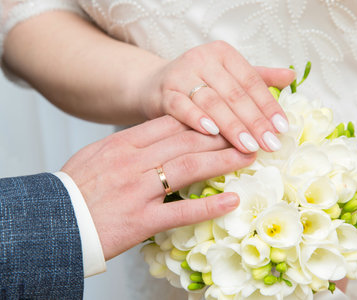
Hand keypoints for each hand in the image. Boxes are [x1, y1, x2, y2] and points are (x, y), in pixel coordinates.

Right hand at [61, 116, 255, 259]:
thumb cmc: (76, 187)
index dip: (203, 119)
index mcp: (123, 143)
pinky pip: (181, 211)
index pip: (171, 124)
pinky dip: (209, 206)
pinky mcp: (141, 220)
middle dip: (222, 135)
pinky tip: (232, 201)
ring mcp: (138, 191)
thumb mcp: (98, 154)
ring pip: (189, 169)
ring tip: (248, 156)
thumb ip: (130, 142)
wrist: (55, 221)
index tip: (226, 117)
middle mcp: (133, 162)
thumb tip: (160, 134)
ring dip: (223, 161)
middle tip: (248, 132)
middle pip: (186, 142)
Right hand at [138, 41, 295, 152]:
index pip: (251, 81)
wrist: (156, 85)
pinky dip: (197, 119)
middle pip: (234, 93)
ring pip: (212, 102)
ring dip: (232, 126)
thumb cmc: (199, 83)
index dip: (268, 105)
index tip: (283, 128)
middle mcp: (202, 59)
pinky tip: (212, 133)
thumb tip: (291, 76)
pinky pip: (182, 107)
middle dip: (255, 121)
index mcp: (223, 53)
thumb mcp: (229, 76)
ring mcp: (181, 75)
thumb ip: (258, 77)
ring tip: (249, 146)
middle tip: (270, 144)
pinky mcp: (164, 92)